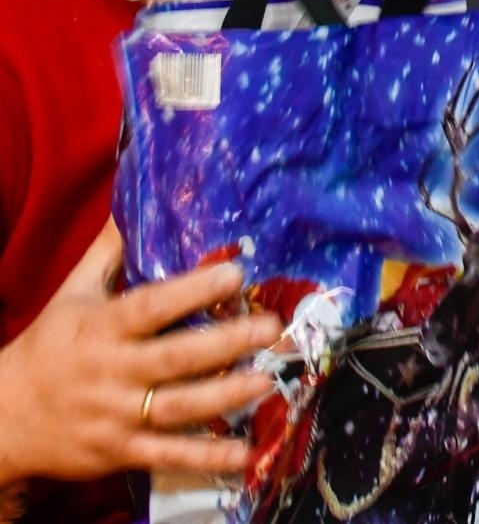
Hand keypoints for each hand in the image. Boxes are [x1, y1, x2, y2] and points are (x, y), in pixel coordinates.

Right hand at [0, 222, 281, 485]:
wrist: (3, 418)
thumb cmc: (49, 347)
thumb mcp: (73, 295)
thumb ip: (109, 253)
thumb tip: (136, 199)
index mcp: (102, 328)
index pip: (151, 307)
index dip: (193, 290)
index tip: (235, 272)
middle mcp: (112, 372)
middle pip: (176, 358)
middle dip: (226, 343)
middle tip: (271, 326)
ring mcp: (117, 416)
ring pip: (179, 407)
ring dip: (226, 396)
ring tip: (268, 380)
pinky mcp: (120, 452)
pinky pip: (169, 455)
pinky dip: (206, 459)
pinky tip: (245, 455)